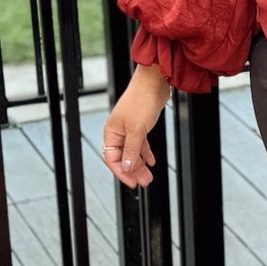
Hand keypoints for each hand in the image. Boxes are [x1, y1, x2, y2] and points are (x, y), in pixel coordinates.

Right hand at [102, 66, 169, 187]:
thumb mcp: (137, 130)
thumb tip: (126, 167)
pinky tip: (151, 161)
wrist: (154, 83)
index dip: (121, 172)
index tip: (132, 183)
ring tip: (149, 176)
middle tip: (144, 182)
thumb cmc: (141, 100)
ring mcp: (130, 129)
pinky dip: (145, 153)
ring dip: (140, 164)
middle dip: (133, 171)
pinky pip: (140, 144)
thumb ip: (131, 150)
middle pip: (123, 157)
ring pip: (132, 152)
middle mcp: (118, 132)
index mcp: (112, 132)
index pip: (112, 158)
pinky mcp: (140, 125)